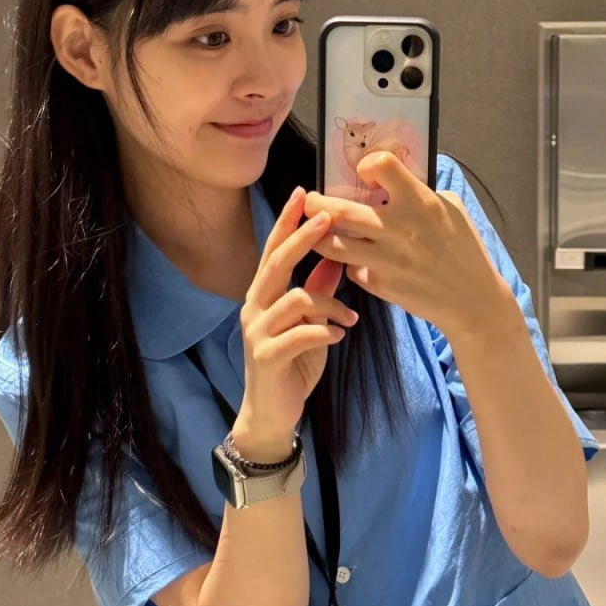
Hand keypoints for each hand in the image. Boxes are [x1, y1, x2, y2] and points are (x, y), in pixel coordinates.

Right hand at [235, 187, 359, 451]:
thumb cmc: (292, 364)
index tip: (302, 193)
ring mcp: (257, 332)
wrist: (272, 412)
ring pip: (295, 300)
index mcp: (264, 295)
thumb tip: (337, 259)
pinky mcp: (266, 357)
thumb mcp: (310, 323)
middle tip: (327, 217)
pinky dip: (324, 331)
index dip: (286, 222)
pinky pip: (298, 335)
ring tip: (350, 317)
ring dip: (329, 304)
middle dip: (301, 238)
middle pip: (276, 264)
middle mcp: (254, 308)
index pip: (273, 250)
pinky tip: (339, 336)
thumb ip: (318, 291)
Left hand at [303, 151, 507, 334]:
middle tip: (312, 201)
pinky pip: (350, 268)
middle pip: (339, 209)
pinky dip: (348, 262)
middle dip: (317, 203)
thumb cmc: (465, 249)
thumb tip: (391, 180)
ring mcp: (385, 259)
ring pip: (331, 243)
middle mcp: (397, 228)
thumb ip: (421, 191)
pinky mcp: (379, 283)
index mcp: (419, 201)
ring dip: (318, 234)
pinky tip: (353, 258)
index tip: (365, 174)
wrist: (471, 299)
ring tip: (318, 229)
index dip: (367, 165)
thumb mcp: (452, 209)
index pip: (381, 165)